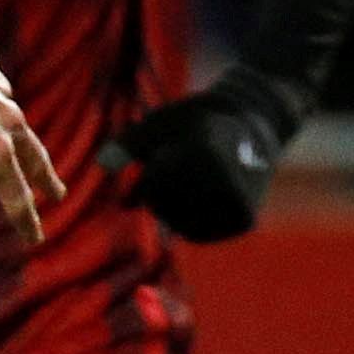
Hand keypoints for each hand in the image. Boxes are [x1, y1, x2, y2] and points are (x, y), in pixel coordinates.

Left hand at [0, 14, 64, 243]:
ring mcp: (1, 90)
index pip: (15, 196)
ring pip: (15, 122)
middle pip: (34, 158)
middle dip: (46, 180)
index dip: (25, 221)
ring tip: (13, 148)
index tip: (34, 239)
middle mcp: (8, 121)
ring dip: (15, 138)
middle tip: (57, 194)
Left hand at [101, 66, 310, 243]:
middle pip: (166, 208)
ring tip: (192, 179)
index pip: (153, 185)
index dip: (152, 171)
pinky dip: (193, 220)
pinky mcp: (243, 219)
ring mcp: (235, 205)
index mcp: (202, 157)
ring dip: (174, 208)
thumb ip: (128, 144)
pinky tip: (201, 197)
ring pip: (181, 224)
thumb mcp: (159, 124)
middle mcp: (222, 184)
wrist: (252, 122)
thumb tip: (102, 164)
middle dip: (161, 191)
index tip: (170, 152)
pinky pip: (201, 232)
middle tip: (184, 167)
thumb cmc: (195, 121)